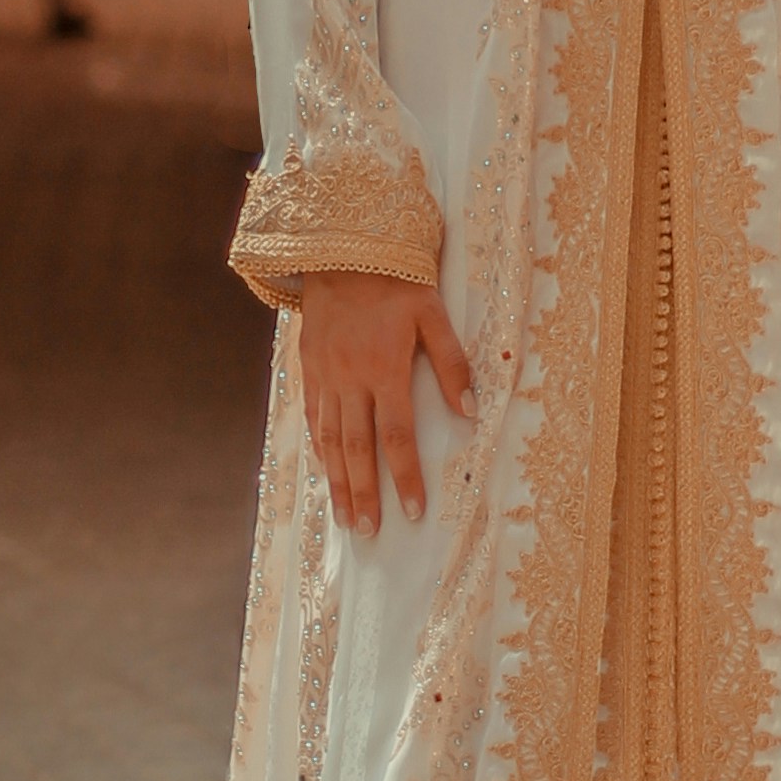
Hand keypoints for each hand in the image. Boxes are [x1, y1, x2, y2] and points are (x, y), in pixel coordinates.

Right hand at [298, 272, 475, 536]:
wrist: (343, 248)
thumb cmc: (397, 281)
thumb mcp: (434, 314)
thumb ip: (453, 364)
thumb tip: (470, 412)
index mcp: (384, 367)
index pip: (396, 435)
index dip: (405, 476)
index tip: (412, 512)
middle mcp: (350, 378)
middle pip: (357, 448)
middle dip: (365, 493)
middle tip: (370, 532)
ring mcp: (325, 375)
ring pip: (329, 440)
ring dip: (338, 482)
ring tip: (346, 518)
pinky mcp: (309, 367)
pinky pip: (313, 417)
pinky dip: (319, 449)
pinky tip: (326, 471)